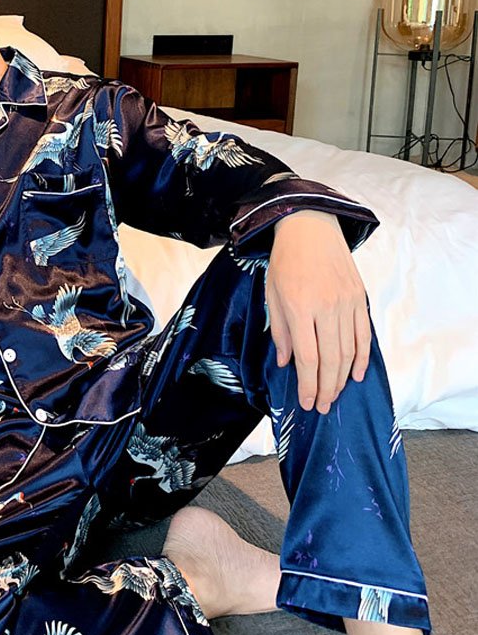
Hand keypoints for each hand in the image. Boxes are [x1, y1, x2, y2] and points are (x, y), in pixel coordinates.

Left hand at [267, 210, 370, 413]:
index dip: (309, 385)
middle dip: (326, 388)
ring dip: (342, 378)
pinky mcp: (358, 298)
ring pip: (349, 351)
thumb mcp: (272, 295)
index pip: (308, 358)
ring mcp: (346, 303)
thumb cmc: (285, 262)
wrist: (310, 227)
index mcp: (300, 308)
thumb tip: (286, 362)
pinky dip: (361, 357)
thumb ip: (279, 331)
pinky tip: (356, 374)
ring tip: (335, 396)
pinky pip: (363, 334)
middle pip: (331, 360)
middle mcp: (326, 308)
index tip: (307, 403)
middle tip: (322, 407)